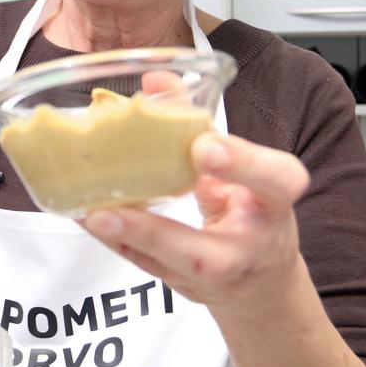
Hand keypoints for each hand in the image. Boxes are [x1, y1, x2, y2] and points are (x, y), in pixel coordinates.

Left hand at [80, 88, 310, 313]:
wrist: (263, 282)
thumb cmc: (254, 211)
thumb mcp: (245, 167)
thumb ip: (202, 125)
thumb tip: (156, 81)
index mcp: (275, 203)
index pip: (278, 182)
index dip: (244, 164)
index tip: (204, 146)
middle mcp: (250, 246)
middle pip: (213, 250)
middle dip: (164, 229)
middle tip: (128, 192)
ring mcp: (216, 275)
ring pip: (172, 265)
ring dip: (131, 237)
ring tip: (95, 213)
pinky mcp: (184, 285)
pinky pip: (146, 265)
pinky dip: (116, 240)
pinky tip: (88, 216)